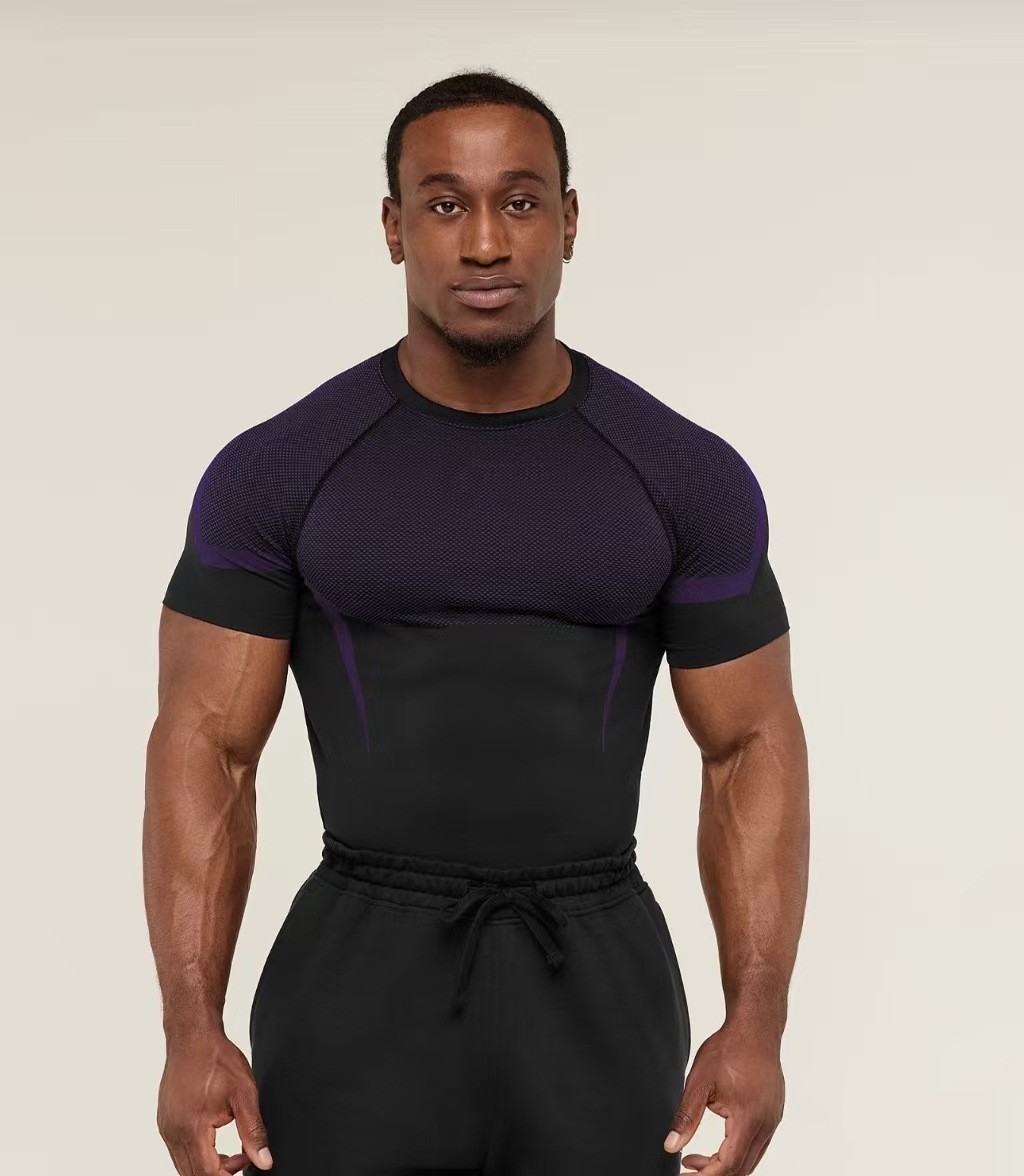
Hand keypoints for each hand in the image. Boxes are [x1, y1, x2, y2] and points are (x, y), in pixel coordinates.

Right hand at [157, 1031, 272, 1174]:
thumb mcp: (244, 1094)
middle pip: (192, 1175)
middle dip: (218, 1173)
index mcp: (192, 1127)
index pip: (207, 1173)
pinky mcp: (164, 1122)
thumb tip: (263, 1161)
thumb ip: (253, 1131)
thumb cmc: (217, 1059)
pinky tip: (212, 1141)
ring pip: (183, 1166)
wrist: (193, 1037)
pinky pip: (177, 1152)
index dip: (229, 1174)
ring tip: (230, 1152)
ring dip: (206, 1166)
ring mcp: (166, 1128)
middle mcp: (173, 1132)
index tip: (245, 1162)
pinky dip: (195, 1155)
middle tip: (240, 1157)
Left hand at [663, 1021, 784, 1174]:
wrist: (755, 1028)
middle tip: (685, 1169)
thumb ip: (686, 1117)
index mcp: (749, 1119)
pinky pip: (757, 1146)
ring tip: (693, 1159)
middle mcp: (766, 1125)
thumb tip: (671, 1145)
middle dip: (711, 1174)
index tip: (683, 1174)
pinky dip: (736, 1153)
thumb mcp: (699, 1081)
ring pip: (750, 1160)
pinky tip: (717, 1145)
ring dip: (723, 1165)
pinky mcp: (773, 1115)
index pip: (727, 1165)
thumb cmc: (729, 1049)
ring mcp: (773, 1121)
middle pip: (741, 1169)